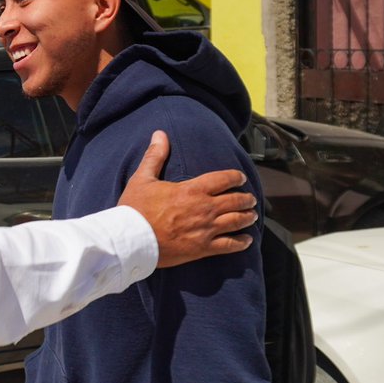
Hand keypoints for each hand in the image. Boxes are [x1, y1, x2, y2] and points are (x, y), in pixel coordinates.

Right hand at [118, 131, 257, 267]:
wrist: (131, 240)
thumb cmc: (135, 209)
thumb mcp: (143, 178)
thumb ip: (155, 156)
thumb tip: (159, 134)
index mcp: (192, 190)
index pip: (223, 179)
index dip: (235, 176)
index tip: (240, 177)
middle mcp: (205, 208)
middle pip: (235, 200)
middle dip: (246, 198)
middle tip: (250, 199)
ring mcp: (206, 230)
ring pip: (236, 221)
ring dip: (247, 217)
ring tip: (252, 216)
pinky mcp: (202, 248)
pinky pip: (229, 245)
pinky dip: (241, 242)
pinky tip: (246, 240)